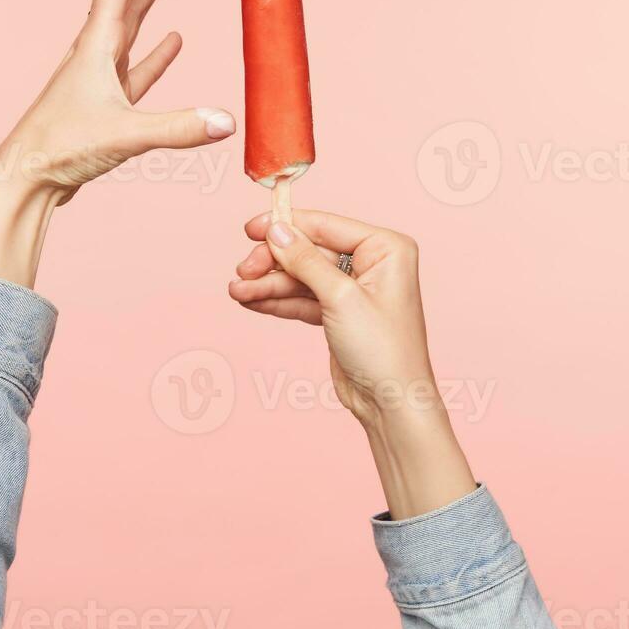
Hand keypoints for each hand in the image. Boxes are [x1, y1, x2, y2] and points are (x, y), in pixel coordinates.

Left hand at [0, 0, 234, 287]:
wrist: (25, 180)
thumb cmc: (60, 150)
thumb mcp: (125, 135)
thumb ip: (178, 127)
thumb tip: (227, 121)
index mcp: (96, 46)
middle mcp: (95, 53)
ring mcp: (99, 77)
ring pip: (131, 23)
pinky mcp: (105, 104)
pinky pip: (137, 67)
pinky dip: (156, 51)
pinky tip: (174, 42)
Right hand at [229, 210, 476, 518]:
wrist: (390, 402)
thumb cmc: (383, 350)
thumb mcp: (340, 298)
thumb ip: (305, 261)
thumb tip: (277, 230)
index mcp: (386, 248)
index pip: (326, 226)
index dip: (286, 226)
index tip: (251, 229)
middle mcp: (372, 263)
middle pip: (309, 251)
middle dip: (273, 263)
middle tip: (242, 271)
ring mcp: (353, 289)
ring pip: (301, 277)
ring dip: (268, 284)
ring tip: (237, 292)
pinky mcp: (338, 313)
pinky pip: (302, 298)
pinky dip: (277, 301)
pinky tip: (250, 300)